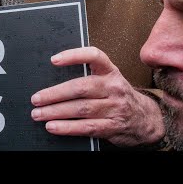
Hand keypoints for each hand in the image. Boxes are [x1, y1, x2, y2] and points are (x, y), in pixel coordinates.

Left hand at [30, 46, 164, 146]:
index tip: (54, 60)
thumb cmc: (117, 96)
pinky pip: (87, 127)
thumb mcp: (108, 80)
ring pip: (81, 109)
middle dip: (54, 94)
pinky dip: (67, 128)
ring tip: (38, 114)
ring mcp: (115, 107)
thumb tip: (53, 75)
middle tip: (36, 99)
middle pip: (80, 88)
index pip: (94, 56)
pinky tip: (53, 127)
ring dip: (56, 112)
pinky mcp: (113, 126)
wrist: (146, 119)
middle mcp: (113, 87)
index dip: (74, 56)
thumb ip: (88, 75)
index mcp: (110, 71)